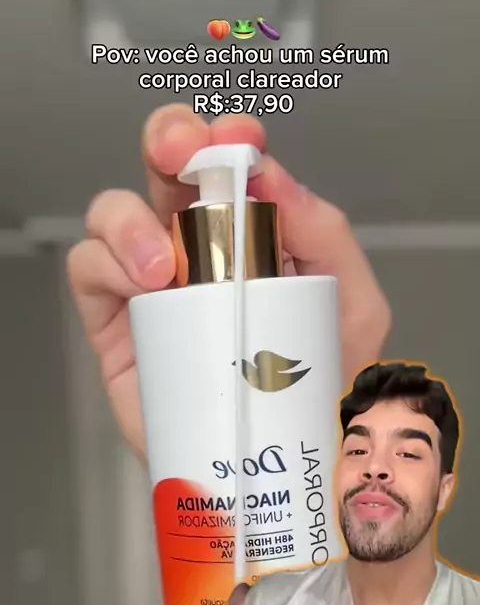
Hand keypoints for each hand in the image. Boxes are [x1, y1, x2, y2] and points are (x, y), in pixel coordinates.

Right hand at [68, 104, 390, 458]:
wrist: (276, 466)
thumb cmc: (319, 388)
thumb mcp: (351, 306)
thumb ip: (327, 236)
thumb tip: (274, 179)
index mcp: (253, 235)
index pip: (232, 169)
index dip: (227, 139)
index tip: (239, 140)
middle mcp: (197, 248)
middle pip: (165, 169)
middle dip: (168, 141)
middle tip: (179, 150)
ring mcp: (152, 284)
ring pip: (115, 213)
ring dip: (131, 220)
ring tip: (164, 265)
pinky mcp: (118, 325)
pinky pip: (89, 269)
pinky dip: (106, 262)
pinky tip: (144, 286)